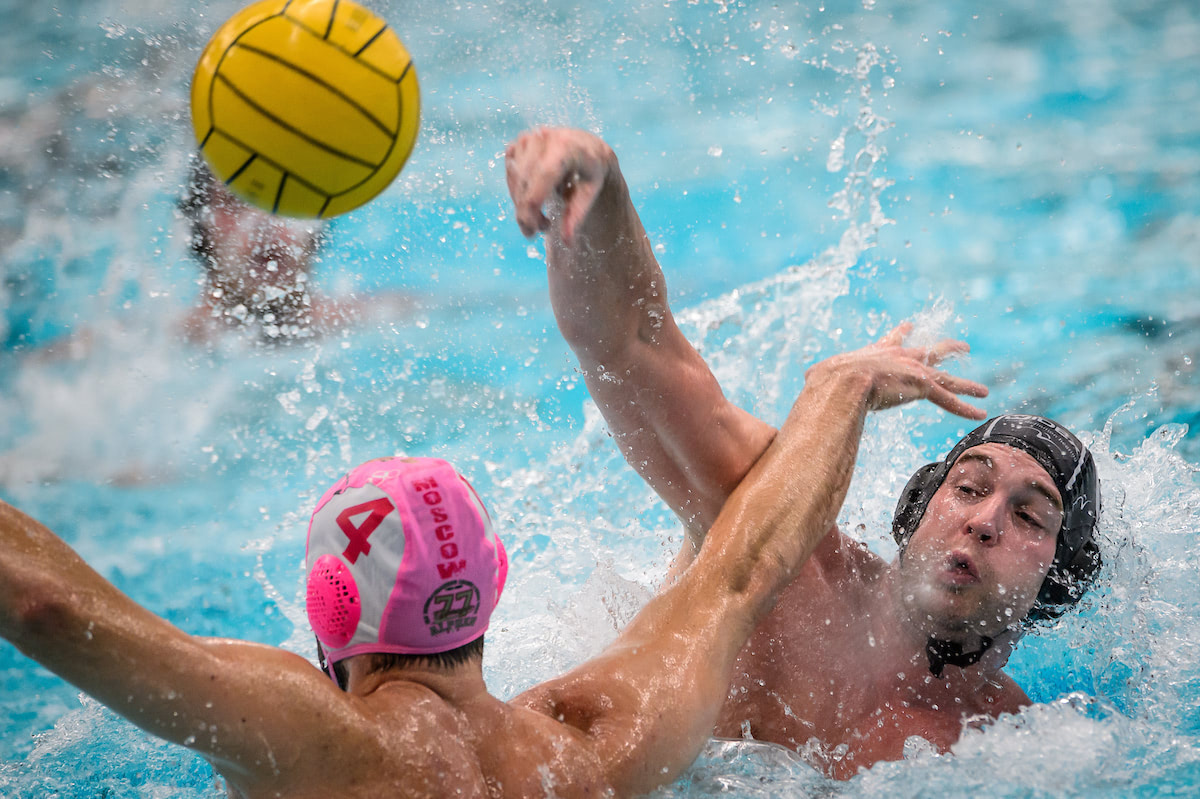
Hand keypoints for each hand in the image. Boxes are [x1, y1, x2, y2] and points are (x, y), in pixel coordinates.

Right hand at [505, 127, 614, 245]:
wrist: (586, 147)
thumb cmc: (590, 171)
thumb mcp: (589, 193)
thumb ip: (576, 217)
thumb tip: (566, 243)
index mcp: (565, 147)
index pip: (541, 180)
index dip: (531, 210)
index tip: (532, 233)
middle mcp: (543, 138)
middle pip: (525, 184)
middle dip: (526, 214)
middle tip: (539, 231)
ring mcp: (528, 139)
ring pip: (515, 182)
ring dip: (522, 205)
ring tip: (541, 217)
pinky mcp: (518, 144)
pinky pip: (511, 175)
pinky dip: (517, 192)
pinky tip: (532, 200)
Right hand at [807, 322, 988, 418]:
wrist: (842, 380)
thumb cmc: (828, 380)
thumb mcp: (823, 376)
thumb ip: (820, 379)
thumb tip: (808, 379)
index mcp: (877, 353)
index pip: (893, 340)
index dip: (901, 334)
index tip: (909, 325)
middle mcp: (900, 357)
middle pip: (930, 352)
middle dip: (947, 350)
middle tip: (963, 347)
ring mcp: (914, 371)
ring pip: (947, 378)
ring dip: (967, 385)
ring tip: (983, 390)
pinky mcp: (923, 386)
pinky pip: (949, 399)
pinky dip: (964, 407)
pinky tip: (979, 412)